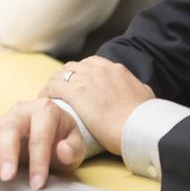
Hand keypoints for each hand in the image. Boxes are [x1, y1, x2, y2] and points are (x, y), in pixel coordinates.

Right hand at [0, 98, 86, 189]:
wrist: (53, 127)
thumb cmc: (62, 135)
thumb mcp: (75, 142)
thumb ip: (72, 147)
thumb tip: (62, 150)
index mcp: (44, 111)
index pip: (39, 136)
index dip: (38, 161)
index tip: (37, 182)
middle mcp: (22, 111)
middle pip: (9, 128)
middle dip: (7, 153)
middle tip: (7, 176)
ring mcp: (5, 118)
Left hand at [41, 56, 155, 153]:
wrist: (139, 126)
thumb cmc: (145, 118)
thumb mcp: (146, 95)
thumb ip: (138, 89)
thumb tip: (140, 92)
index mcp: (117, 70)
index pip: (93, 63)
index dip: (82, 72)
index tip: (78, 82)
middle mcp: (100, 70)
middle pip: (74, 66)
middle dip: (66, 76)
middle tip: (61, 89)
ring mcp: (86, 80)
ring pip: (61, 74)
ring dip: (54, 83)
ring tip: (50, 94)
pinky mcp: (75, 93)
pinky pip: (53, 87)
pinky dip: (46, 91)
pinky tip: (43, 99)